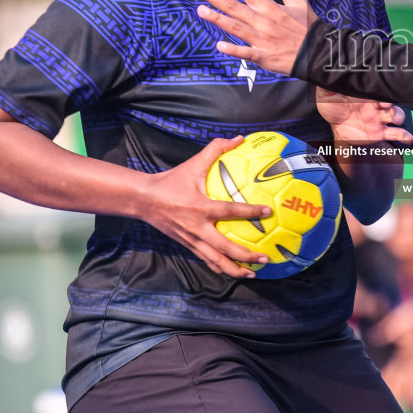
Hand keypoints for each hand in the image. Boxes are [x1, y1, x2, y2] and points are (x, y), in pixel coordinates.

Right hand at [141, 137, 273, 278]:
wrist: (144, 200)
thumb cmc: (171, 181)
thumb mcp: (193, 164)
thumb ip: (216, 149)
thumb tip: (239, 138)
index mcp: (200, 208)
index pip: (230, 211)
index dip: (250, 212)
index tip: (268, 212)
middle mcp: (197, 228)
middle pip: (225, 248)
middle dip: (246, 256)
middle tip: (265, 258)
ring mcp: (191, 240)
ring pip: (215, 261)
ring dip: (235, 269)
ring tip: (253, 273)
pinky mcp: (187, 246)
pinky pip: (206, 260)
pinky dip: (220, 267)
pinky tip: (234, 271)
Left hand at [188, 0, 314, 75]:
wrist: (320, 52)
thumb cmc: (308, 25)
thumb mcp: (298, 0)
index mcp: (269, 6)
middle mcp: (263, 21)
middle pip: (233, 5)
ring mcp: (262, 39)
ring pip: (236, 28)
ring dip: (218, 19)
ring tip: (200, 10)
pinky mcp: (265, 57)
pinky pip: (247, 53)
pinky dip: (234, 50)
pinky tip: (219, 45)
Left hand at [316, 88, 412, 148]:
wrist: (336, 127)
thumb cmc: (333, 105)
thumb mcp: (326, 93)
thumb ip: (327, 83)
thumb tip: (323, 67)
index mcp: (364, 92)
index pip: (376, 86)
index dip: (380, 84)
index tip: (380, 84)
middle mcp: (375, 104)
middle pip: (389, 99)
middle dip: (391, 100)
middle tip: (387, 104)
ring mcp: (379, 118)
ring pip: (395, 114)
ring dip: (398, 115)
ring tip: (397, 120)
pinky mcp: (381, 132)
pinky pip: (395, 134)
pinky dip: (404, 136)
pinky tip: (408, 139)